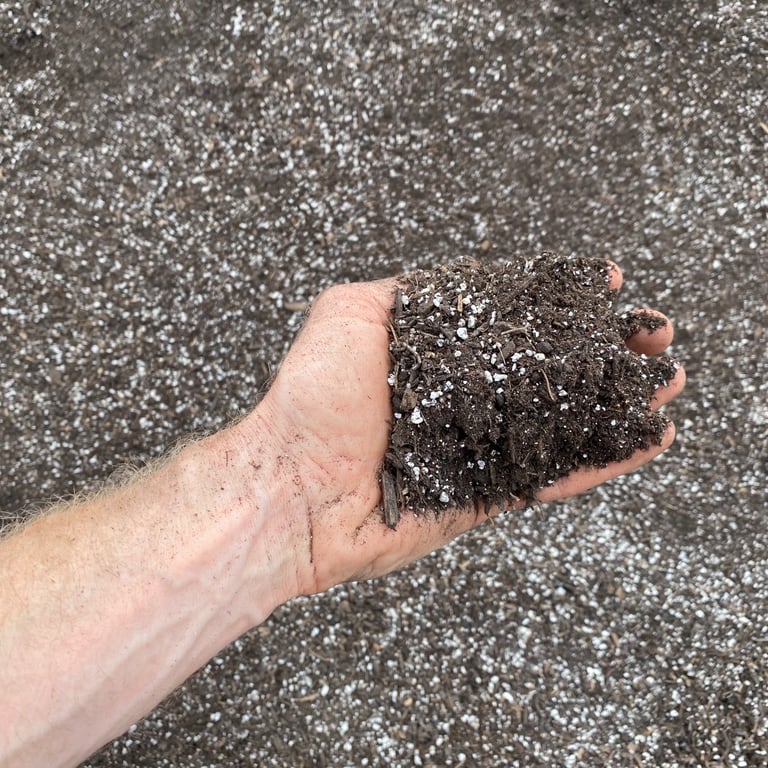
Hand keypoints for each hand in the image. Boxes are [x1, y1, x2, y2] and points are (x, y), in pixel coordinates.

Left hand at [246, 265, 684, 594]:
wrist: (293, 486)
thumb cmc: (313, 397)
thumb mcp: (350, 313)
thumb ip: (409, 293)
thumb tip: (460, 286)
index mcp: (437, 353)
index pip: (514, 321)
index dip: (562, 301)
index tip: (606, 282)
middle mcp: (463, 398)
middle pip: (550, 369)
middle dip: (606, 350)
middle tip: (653, 336)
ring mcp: (478, 448)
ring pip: (562, 422)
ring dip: (617, 403)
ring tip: (666, 382)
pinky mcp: (485, 496)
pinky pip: (552, 477)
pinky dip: (601, 462)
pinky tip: (642, 442)